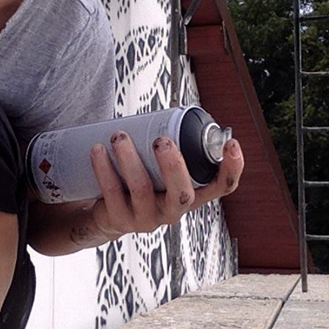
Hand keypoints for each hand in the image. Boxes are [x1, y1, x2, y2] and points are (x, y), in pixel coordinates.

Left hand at [89, 131, 244, 239]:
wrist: (107, 212)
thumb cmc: (141, 179)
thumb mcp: (160, 167)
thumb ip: (173, 144)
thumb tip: (176, 108)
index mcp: (191, 194)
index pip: (221, 187)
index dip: (232, 169)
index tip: (230, 143)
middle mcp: (173, 210)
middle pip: (183, 194)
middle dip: (173, 166)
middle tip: (161, 140)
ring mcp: (147, 218)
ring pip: (142, 190)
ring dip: (130, 159)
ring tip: (119, 136)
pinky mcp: (121, 220)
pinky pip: (112, 193)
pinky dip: (104, 169)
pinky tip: (97, 151)